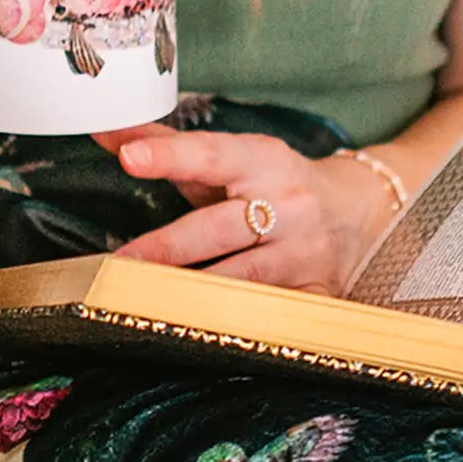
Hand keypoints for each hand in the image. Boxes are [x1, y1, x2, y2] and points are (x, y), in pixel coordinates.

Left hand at [95, 126, 400, 293]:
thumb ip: (166, 146)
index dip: (170, 156)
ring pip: (242, 278)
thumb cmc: (273, 184)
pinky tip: (200, 330)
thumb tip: (106, 131)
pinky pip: (268, 313)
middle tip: (121, 264)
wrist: (357, 213)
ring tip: (147, 301)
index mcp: (263, 162)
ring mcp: (304, 253)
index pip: (212, 155)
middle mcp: (289, 206)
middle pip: (220, 228)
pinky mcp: (316, 293)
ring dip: (194, 291)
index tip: (129, 158)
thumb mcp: (230, 158)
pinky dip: (234, 322)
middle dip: (168, 248)